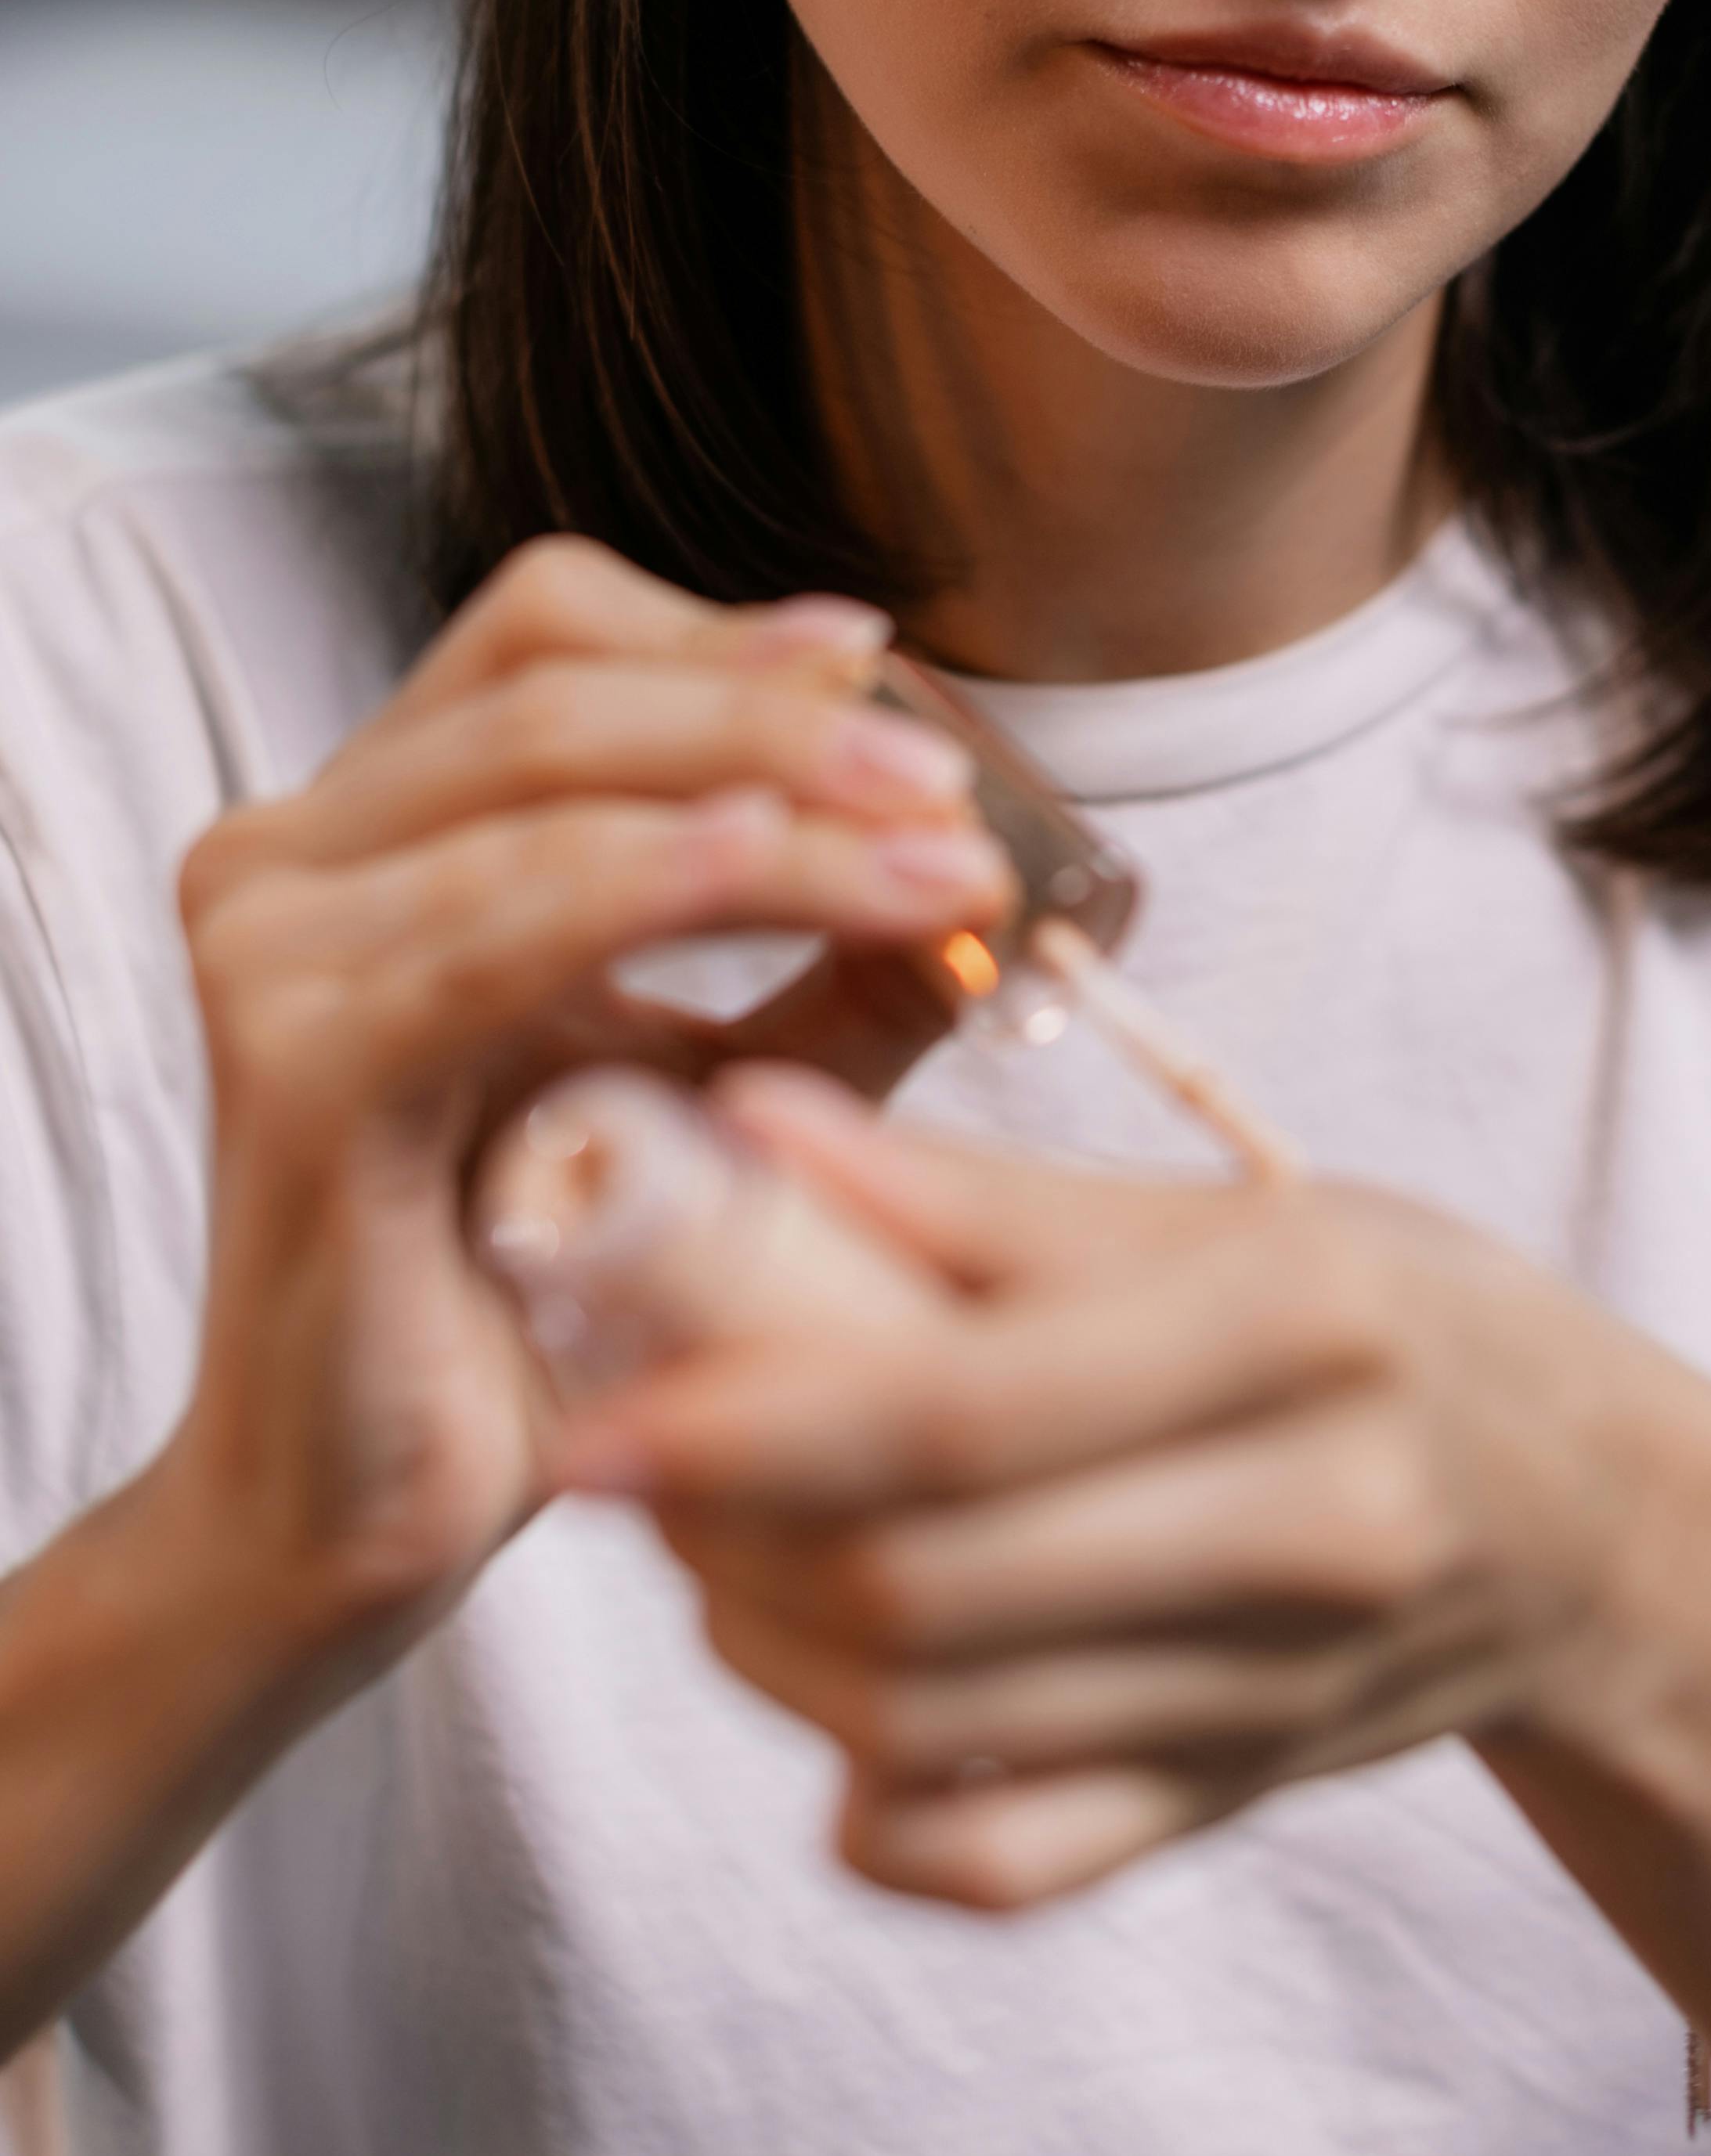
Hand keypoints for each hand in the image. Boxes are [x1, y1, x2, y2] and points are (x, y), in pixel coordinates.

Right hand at [165, 539, 1013, 1681]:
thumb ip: (834, 970)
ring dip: (772, 802)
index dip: (720, 636)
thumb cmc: (536, 1297)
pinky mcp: (297, 1068)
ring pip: (550, 784)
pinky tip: (787, 873)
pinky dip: (662, 881)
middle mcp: (291, 855)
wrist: (373, 1521)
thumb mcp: (716, 1091)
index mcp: (372, 827)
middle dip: (779, 717)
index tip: (892, 676)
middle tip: (951, 784)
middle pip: (556, 682)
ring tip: (938, 856)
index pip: (543, 634)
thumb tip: (991, 863)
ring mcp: (273, 948)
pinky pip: (502, 926)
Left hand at [555, 1067, 1676, 1907]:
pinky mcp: (1234, 1804)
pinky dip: (870, 1805)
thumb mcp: (1235, 1210)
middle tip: (634, 1454)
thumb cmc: (1398, 1319)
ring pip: (929, 1728)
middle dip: (726, 1532)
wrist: (1598, 1522)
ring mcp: (1271, 1691)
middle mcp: (1302, 1523)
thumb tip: (749, 1125)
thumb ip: (983, 1196)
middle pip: (923, 1585)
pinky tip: (824, 1695)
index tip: (595, 1407)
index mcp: (1298, 1327)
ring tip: (708, 1543)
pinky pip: (1002, 1861)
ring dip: (765, 1644)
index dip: (745, 1417)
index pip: (963, 1406)